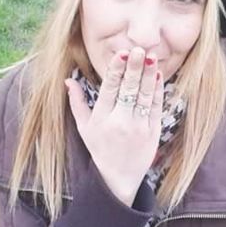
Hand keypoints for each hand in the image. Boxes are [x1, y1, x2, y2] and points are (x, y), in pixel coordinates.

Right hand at [65, 47, 163, 199]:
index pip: (109, 89)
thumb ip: (76, 103)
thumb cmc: (100, 149)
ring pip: (144, 96)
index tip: (121, 54)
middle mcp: (120, 122)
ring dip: (149, 75)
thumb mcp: (84, 128)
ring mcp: (138, 127)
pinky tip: (157, 75)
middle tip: (139, 49)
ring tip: (152, 56)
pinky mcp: (152, 132)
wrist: (118, 177)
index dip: (116, 71)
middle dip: (135, 68)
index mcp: (101, 119)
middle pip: (128, 90)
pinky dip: (157, 91)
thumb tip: (68, 80)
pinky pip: (156, 107)